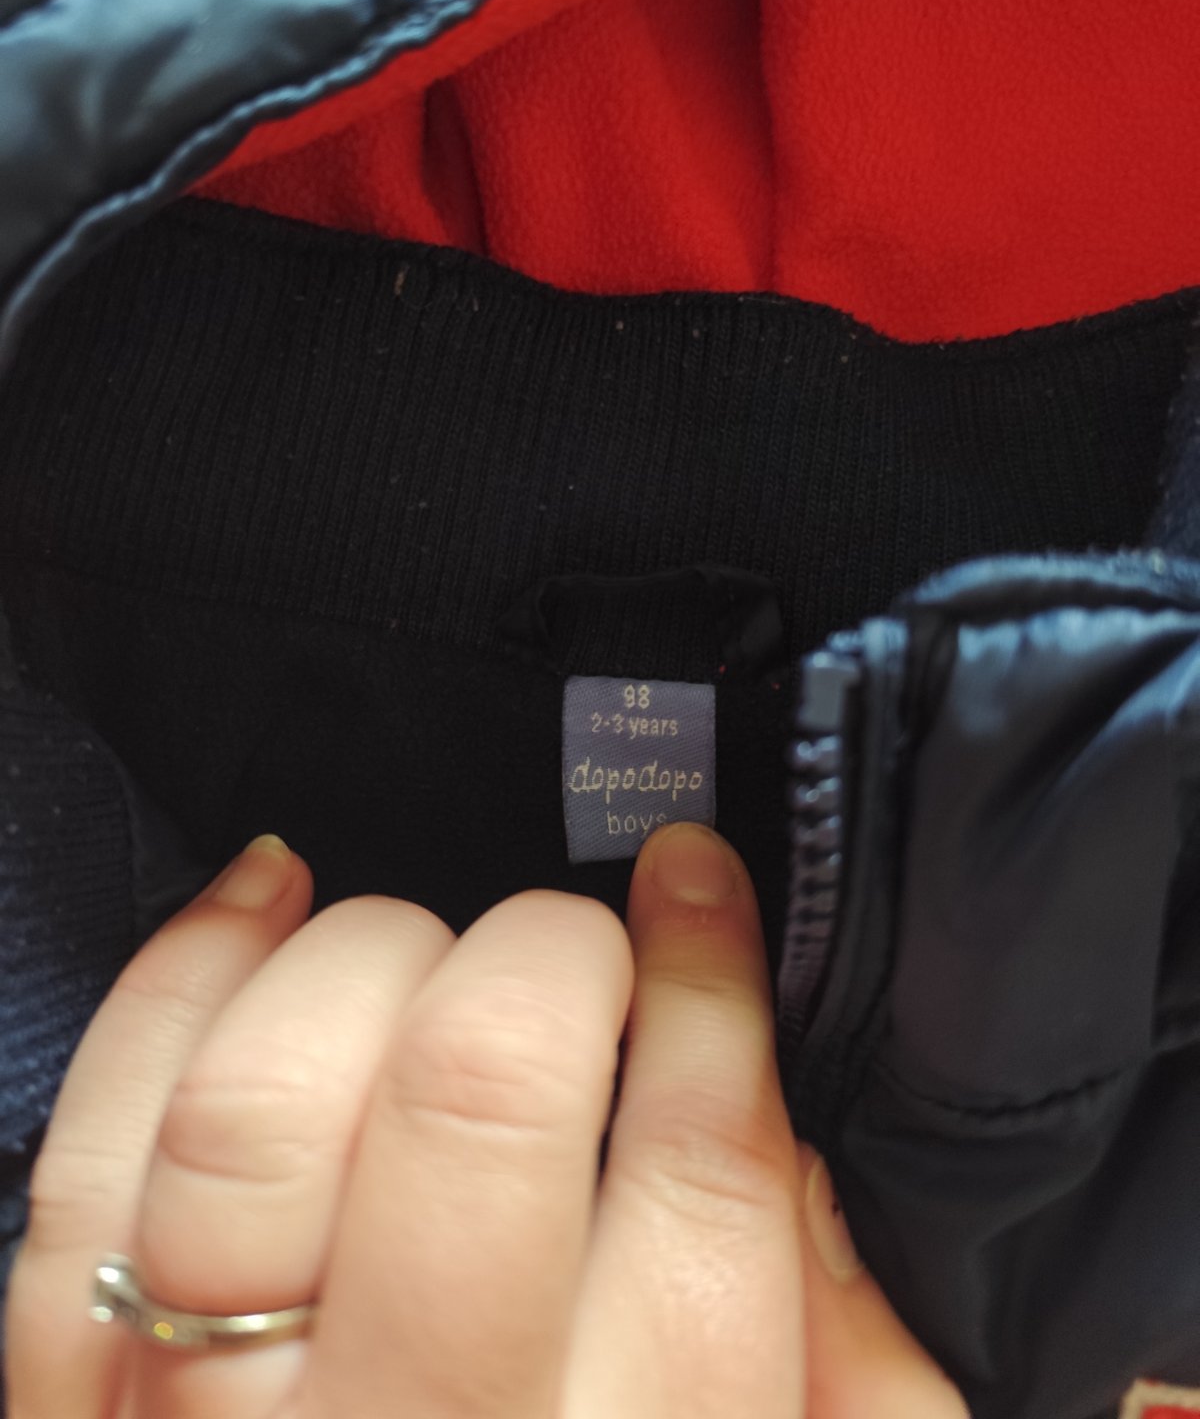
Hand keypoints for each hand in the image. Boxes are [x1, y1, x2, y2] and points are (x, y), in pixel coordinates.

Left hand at [6, 823, 965, 1417]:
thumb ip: (856, 1362)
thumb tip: (784, 1141)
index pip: (696, 1176)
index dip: (708, 983)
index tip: (695, 882)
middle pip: (476, 1104)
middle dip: (548, 957)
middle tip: (580, 948)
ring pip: (264, 1105)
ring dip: (365, 962)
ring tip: (429, 952)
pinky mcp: (69, 1401)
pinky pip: (92, 1146)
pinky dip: (179, 978)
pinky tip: (267, 893)